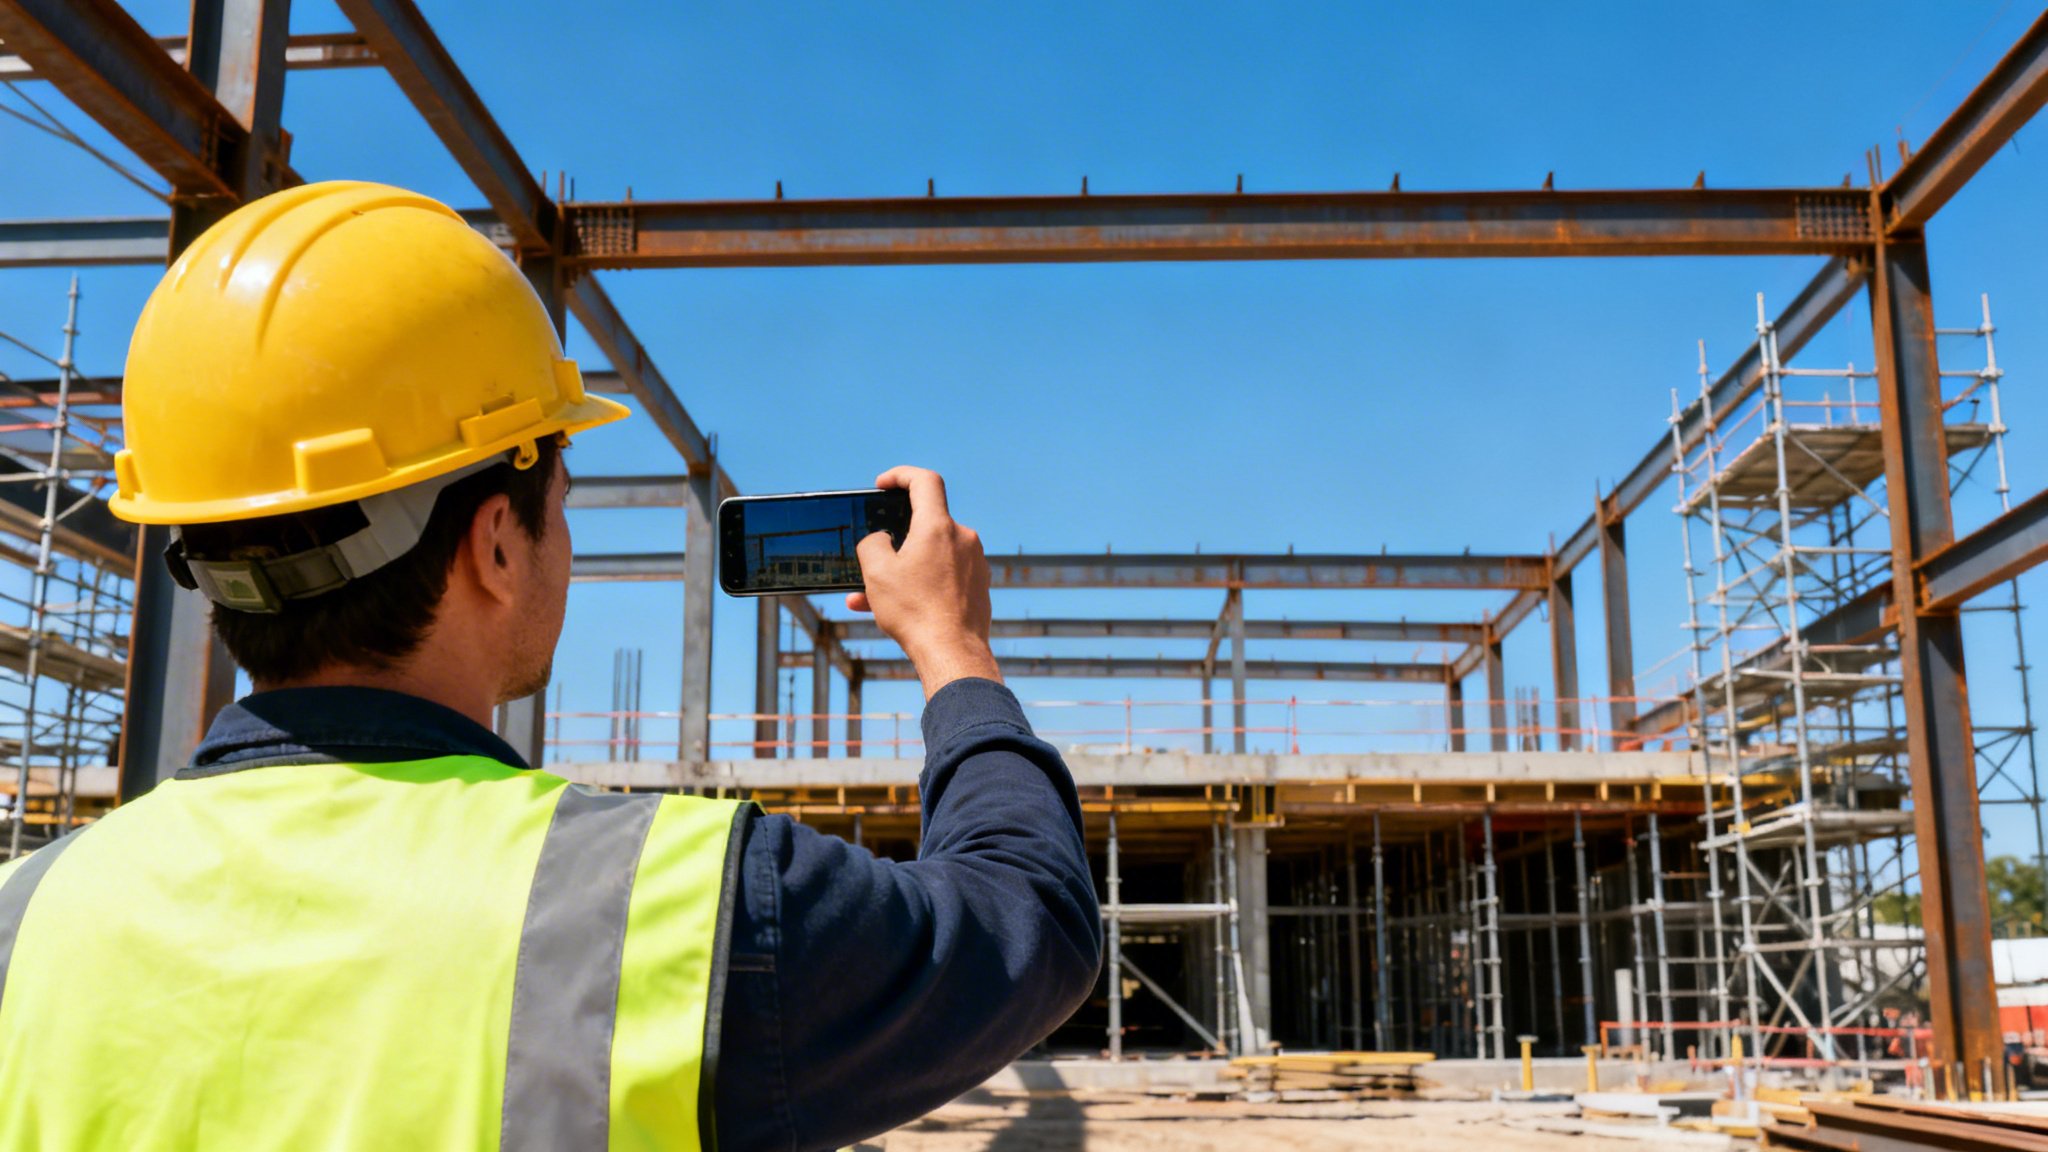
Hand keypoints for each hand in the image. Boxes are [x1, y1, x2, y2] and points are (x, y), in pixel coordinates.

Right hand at [846, 466, 1000, 698]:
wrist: (953, 653)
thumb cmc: (915, 612)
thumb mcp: (877, 573)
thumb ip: (872, 544)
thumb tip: (879, 540)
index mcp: (938, 527)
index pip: (924, 481)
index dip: (901, 475)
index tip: (883, 485)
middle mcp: (962, 538)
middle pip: (925, 524)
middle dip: (895, 538)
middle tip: (872, 554)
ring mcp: (974, 562)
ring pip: (931, 555)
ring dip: (903, 568)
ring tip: (871, 596)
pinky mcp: (979, 584)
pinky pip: (944, 574)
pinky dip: (921, 583)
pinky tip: (897, 608)